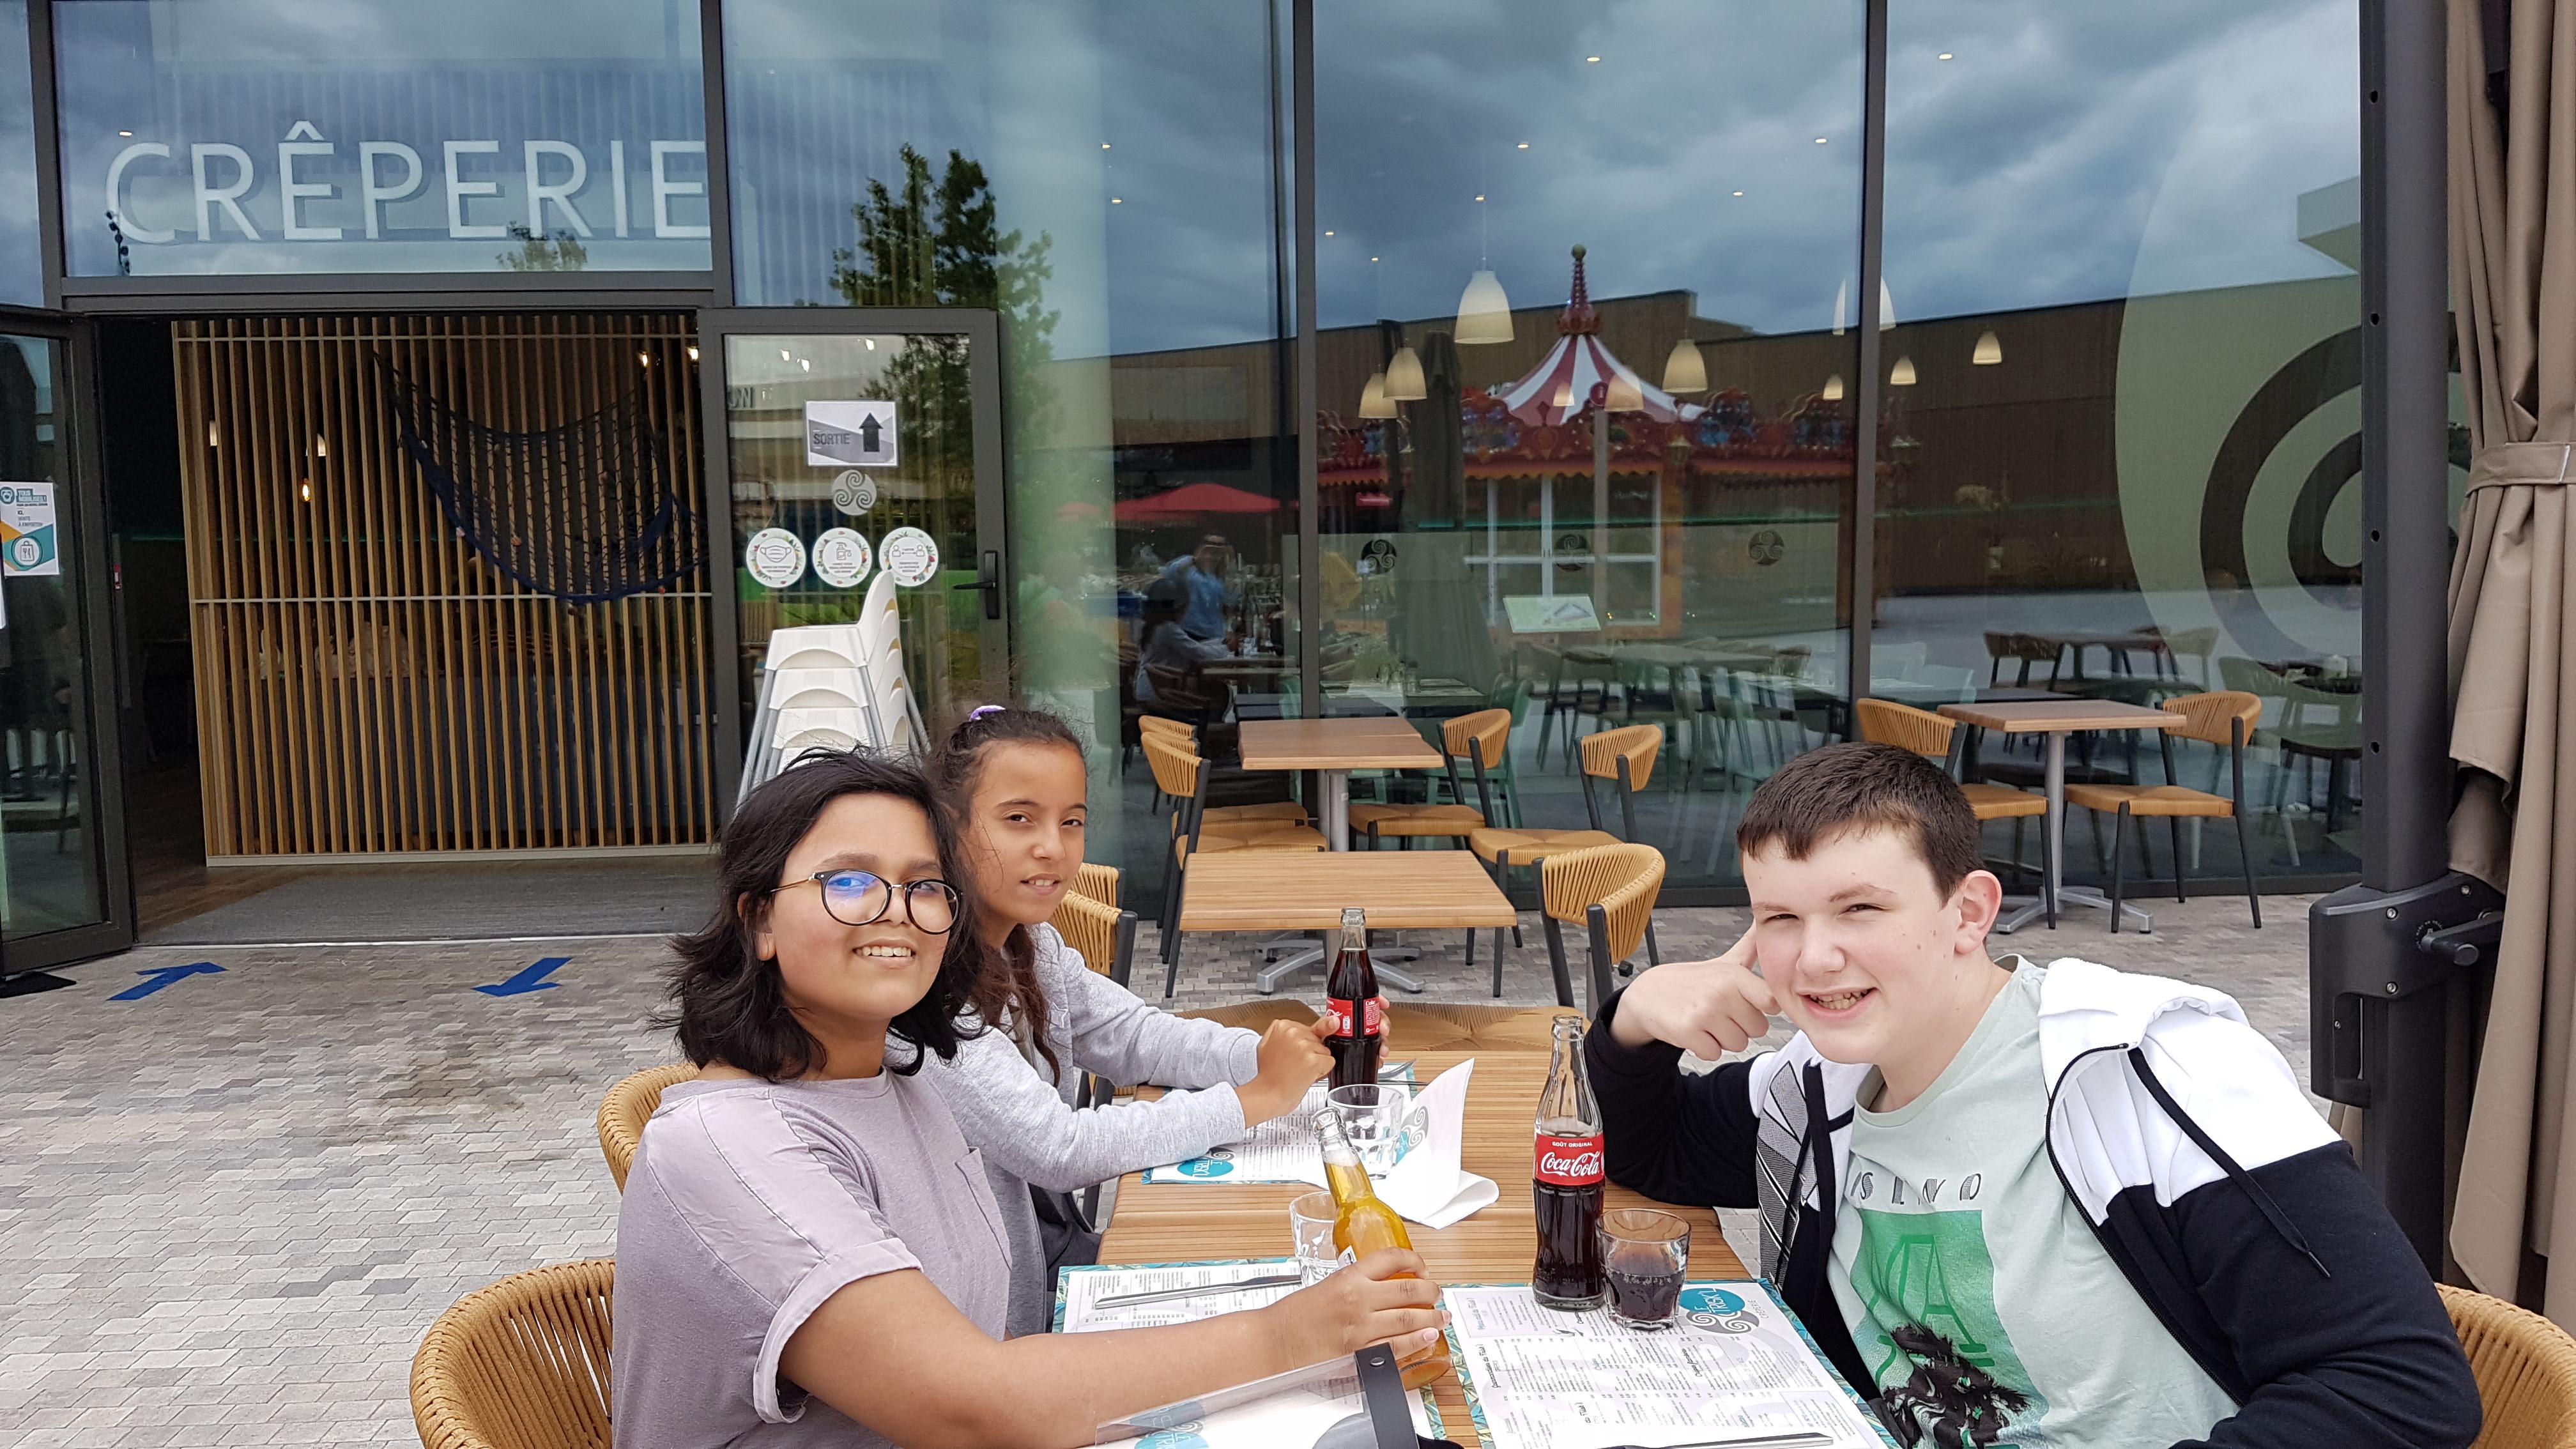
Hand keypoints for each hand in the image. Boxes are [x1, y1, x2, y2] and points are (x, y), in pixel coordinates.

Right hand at [1237, 1017, 1333, 1125]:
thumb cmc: (1271, 1075)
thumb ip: (1302, 1030)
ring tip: (1297, 1071)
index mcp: (1281, 1025)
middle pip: (1318, 1039)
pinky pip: (1330, 1062)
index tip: (1290, 1055)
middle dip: (1310, 1053)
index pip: (1308, 1030)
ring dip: (1315, 1063)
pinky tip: (1306, 1075)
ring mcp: (1303, 1045)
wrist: (1267, 1096)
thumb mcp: (1276, 1044)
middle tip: (1293, 1064)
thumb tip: (1333, 1020)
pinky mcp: (1313, 1060)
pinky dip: (1322, 1072)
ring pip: (1325, 1051)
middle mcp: (1292, 1032)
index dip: (1302, 1046)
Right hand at [1261, 1250, 1446, 1368]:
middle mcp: (1357, 1299)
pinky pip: (1397, 1348)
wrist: (1274, 1342)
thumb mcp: (1326, 1286)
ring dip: (1432, 1318)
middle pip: (1409, 1289)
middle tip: (1437, 1293)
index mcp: (1348, 1277)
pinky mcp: (1359, 1354)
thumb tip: (1385, 1287)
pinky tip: (1427, 1339)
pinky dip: (1417, 1343)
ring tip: (1440, 1318)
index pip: (1392, 1258)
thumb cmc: (1293, 1316)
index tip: (1422, 1266)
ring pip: (1410, 1319)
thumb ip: (1356, 1285)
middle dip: (1431, 1291)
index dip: (1414, 1260)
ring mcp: (1360, 1328)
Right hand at [1608, 925, 1778, 1056]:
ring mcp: (1704, 1013)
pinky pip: (1715, 1054)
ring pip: (1738, 1044)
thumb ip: (1750, 947)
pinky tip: (1696, 1031)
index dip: (1764, 1007)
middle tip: (1722, 1013)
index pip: (1771, 1000)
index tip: (1751, 1003)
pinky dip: (1706, 1048)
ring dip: (1724, 1038)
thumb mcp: (1724, 962)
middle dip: (1742, 1025)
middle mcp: (1721, 992)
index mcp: (1733, 975)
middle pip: (1758, 1029)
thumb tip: (1765, 923)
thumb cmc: (1692, 981)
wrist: (1649, 994)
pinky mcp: (1688, 1032)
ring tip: (1709, 1022)